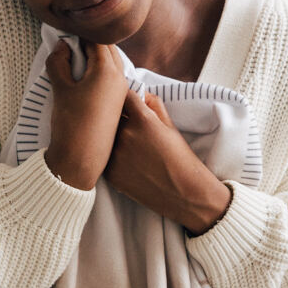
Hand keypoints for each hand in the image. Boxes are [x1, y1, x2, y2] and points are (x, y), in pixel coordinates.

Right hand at [44, 39, 127, 190]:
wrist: (80, 163)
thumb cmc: (70, 125)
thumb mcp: (60, 87)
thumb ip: (58, 60)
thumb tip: (62, 47)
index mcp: (108, 71)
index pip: (96, 39)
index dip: (79, 37)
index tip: (65, 42)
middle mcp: (121, 81)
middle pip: (107, 51)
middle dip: (89, 48)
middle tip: (69, 56)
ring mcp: (122, 95)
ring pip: (111, 67)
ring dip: (94, 64)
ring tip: (74, 74)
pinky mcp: (120, 109)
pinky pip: (112, 83)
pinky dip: (99, 79)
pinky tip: (84, 89)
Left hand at [104, 90, 232, 234]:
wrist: (184, 193)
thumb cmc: (181, 159)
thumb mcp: (171, 127)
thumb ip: (154, 105)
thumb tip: (141, 94)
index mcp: (142, 119)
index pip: (123, 95)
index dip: (126, 98)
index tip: (128, 104)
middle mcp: (125, 135)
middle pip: (110, 115)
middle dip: (117, 117)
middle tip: (128, 127)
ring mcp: (115, 155)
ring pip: (105, 137)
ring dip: (111, 137)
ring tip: (130, 148)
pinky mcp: (110, 173)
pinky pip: (104, 157)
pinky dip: (110, 156)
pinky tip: (127, 163)